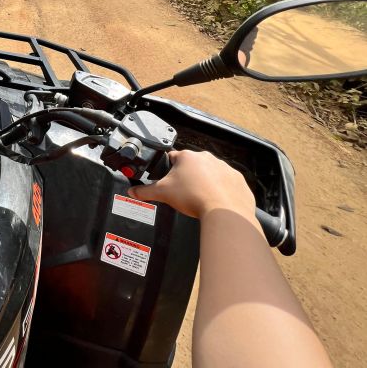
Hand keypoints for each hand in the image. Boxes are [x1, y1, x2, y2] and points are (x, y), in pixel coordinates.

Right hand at [128, 150, 255, 219]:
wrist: (225, 212)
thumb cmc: (195, 198)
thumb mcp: (163, 194)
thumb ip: (145, 191)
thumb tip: (133, 191)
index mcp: (187, 157)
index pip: (172, 157)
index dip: (167, 169)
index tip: (168, 180)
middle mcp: (207, 158)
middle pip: (191, 165)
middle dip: (186, 177)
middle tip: (182, 193)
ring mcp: (225, 168)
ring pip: (210, 173)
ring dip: (204, 182)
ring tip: (199, 198)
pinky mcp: (237, 180)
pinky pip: (226, 183)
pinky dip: (221, 191)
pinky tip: (214, 201)